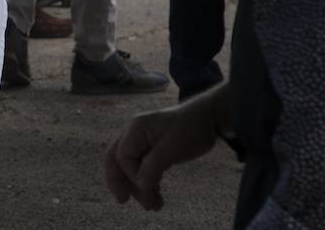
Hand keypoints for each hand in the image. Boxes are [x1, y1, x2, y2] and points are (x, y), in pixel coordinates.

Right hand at [104, 91, 221, 211]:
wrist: (208, 118)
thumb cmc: (191, 129)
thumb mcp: (173, 148)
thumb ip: (153, 166)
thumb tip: (140, 186)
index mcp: (136, 129)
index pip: (123, 157)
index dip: (133, 176)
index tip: (149, 190)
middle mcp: (134, 134)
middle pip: (116, 159)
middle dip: (119, 181)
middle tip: (123, 201)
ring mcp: (142, 141)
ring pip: (130, 166)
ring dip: (138, 186)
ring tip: (153, 205)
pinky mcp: (152, 149)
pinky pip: (142, 167)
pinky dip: (147, 181)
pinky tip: (156, 194)